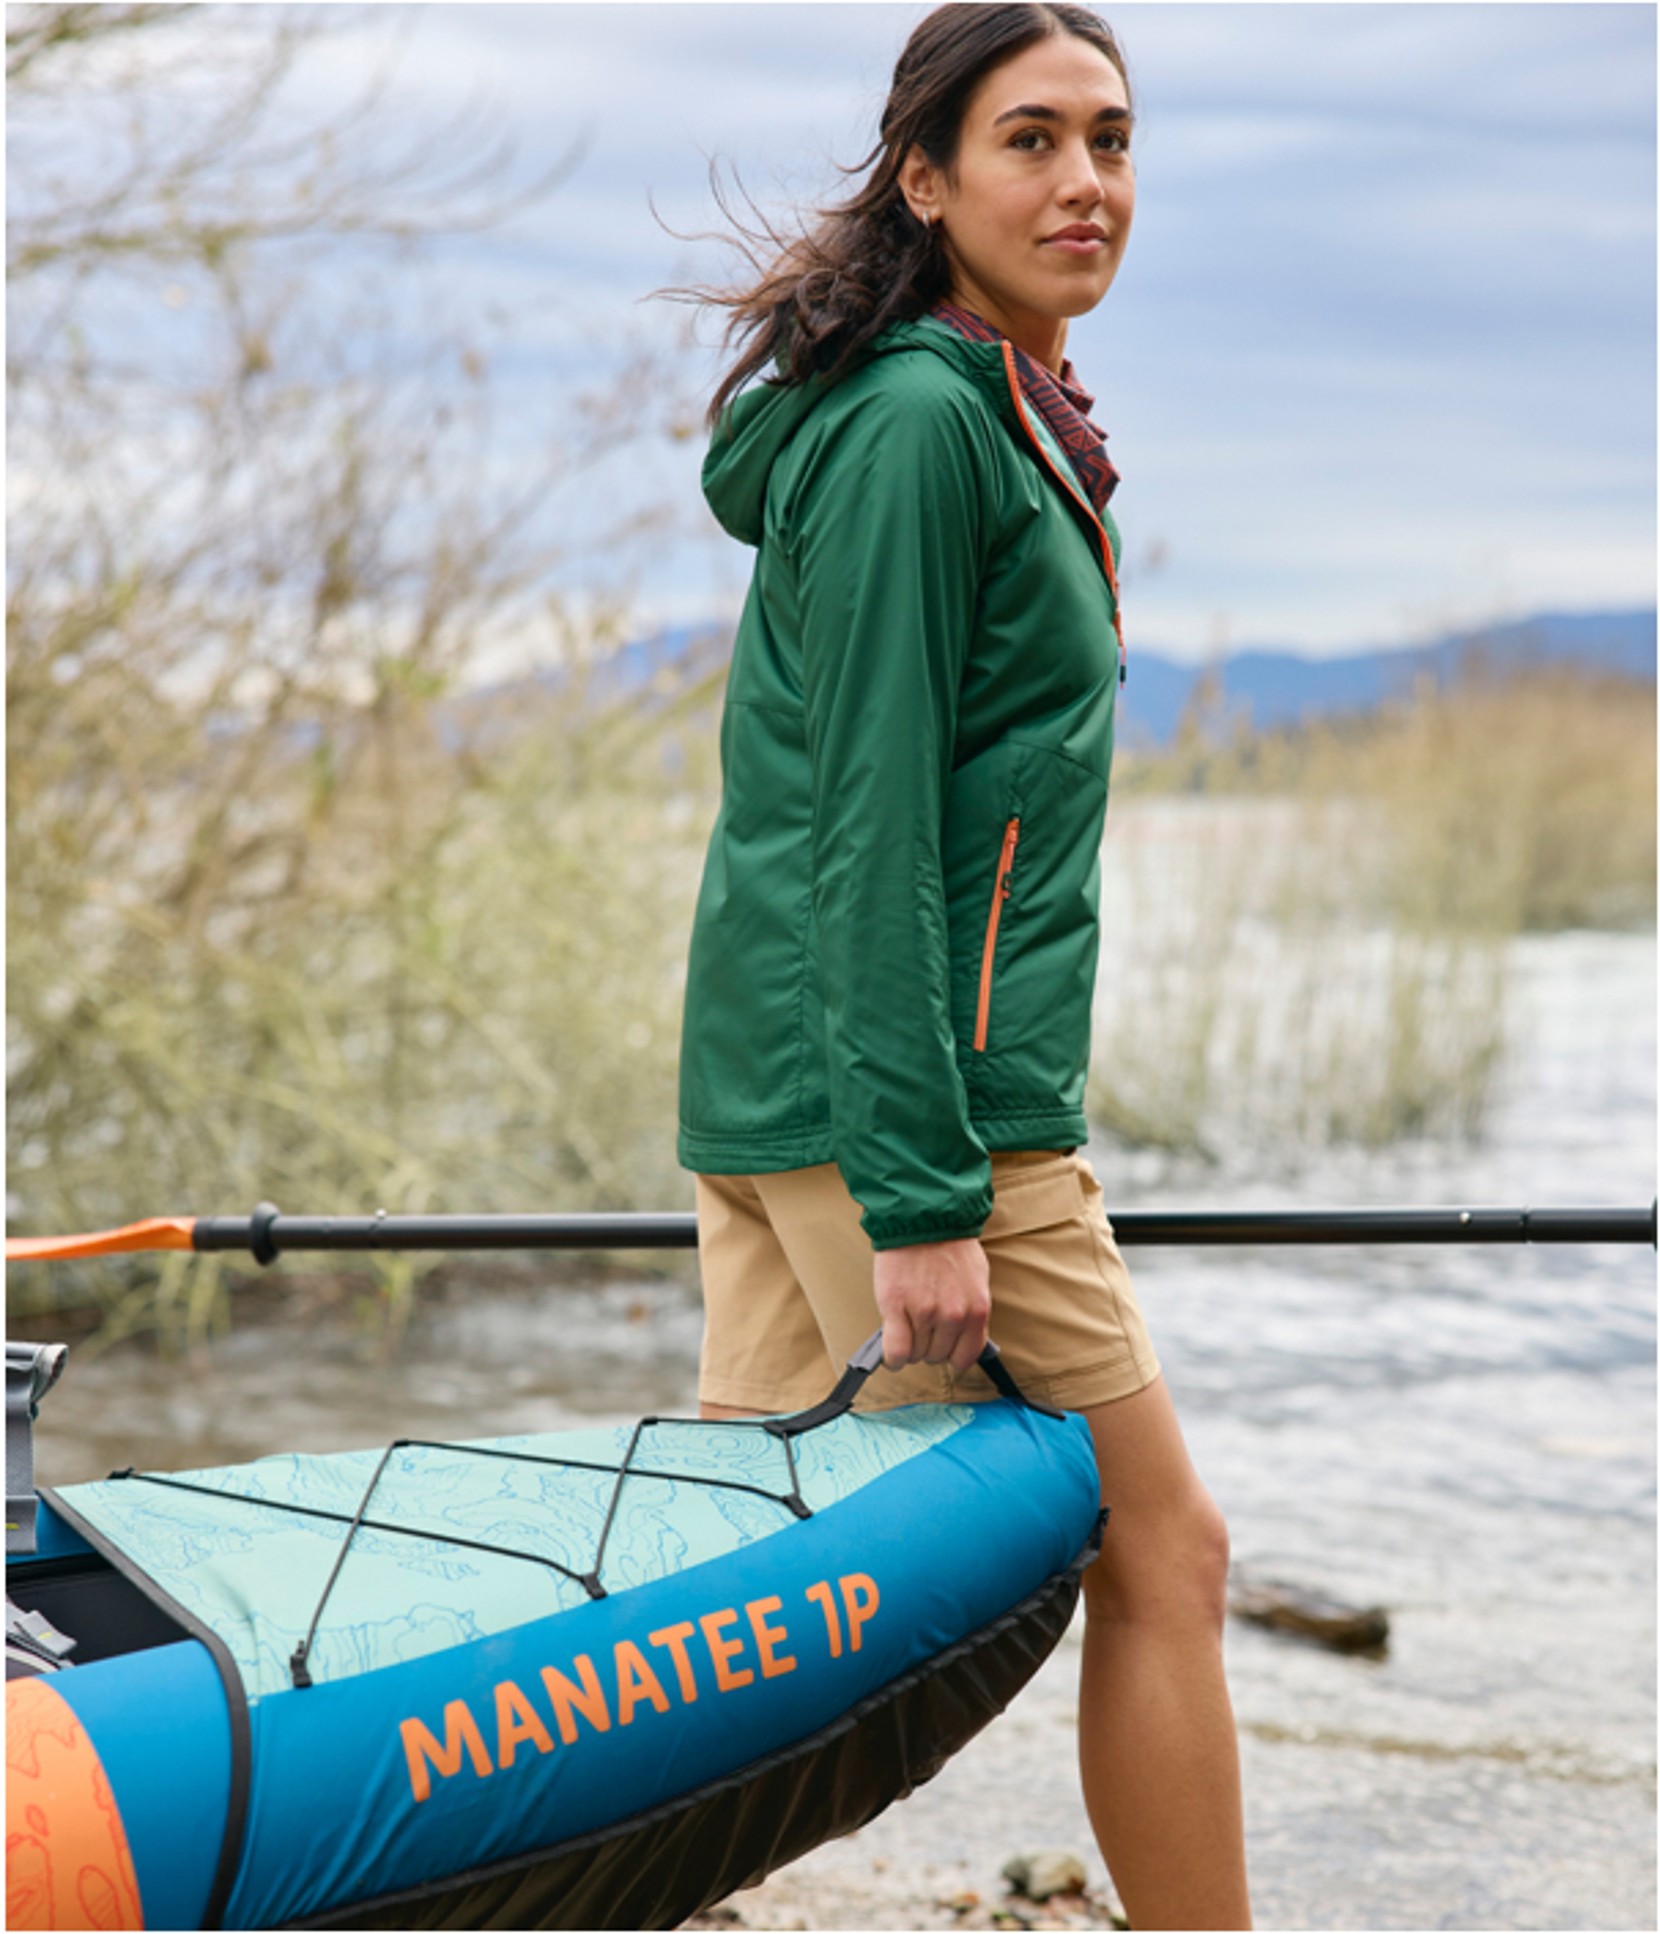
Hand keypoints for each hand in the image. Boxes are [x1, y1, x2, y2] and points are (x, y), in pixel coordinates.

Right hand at [872, 1238, 990, 1375]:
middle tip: (921, 1326)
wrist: (923, 1217)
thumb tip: (967, 1339)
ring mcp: (925, 1313)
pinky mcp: (896, 1307)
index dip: (951, 1354)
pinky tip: (891, 1350)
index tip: (942, 1347)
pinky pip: (896, 1351)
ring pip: (916, 1354)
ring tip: (906, 1324)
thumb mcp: (977, 1279)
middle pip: (937, 1356)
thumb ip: (973, 1312)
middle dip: (928, 1345)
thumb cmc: (949, 1245)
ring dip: (910, 1346)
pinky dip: (893, 1357)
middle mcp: (954, 1316)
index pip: (966, 1357)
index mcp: (977, 1310)